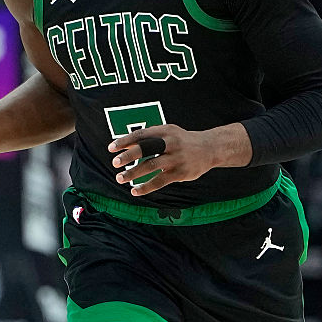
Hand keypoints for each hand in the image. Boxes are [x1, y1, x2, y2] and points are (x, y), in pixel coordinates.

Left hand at [108, 124, 223, 196]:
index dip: (125, 141)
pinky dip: (146, 187)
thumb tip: (125, 145)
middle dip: (129, 155)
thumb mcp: (168, 132)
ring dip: (133, 173)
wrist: (210, 148)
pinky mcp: (180, 173)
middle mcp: (170, 143)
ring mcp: (176, 158)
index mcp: (165, 131)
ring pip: (151, 166)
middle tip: (115, 162)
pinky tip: (135, 191)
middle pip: (146, 148)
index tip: (111, 148)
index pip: (141, 135)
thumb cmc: (182, 140)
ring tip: (120, 178)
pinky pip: (160, 181)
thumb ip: (149, 137)